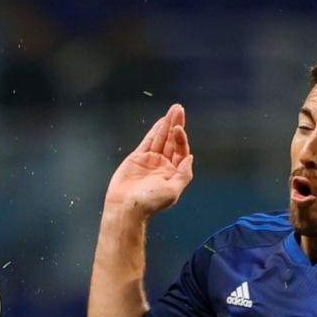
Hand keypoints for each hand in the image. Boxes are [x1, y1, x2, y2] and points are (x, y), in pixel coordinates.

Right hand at [103, 103, 193, 217]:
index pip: (181, 151)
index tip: (179, 129)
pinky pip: (148, 141)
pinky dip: (155, 131)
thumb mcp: (173, 190)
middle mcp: (163, 165)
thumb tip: (190, 157)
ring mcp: (150, 161)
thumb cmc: (149, 202)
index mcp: (173, 173)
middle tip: (179, 109)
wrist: (126, 206)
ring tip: (174, 109)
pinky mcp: (138, 158)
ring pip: (161, 138)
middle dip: (176, 125)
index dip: (181, 139)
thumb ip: (183, 174)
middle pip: (172, 141)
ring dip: (167, 124)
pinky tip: (162, 121)